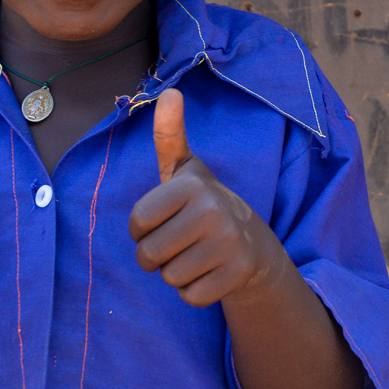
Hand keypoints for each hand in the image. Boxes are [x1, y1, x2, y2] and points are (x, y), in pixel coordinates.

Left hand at [129, 89, 289, 306]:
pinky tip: (210, 272)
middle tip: (181, 242)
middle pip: (149, 255)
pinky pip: (190, 296)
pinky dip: (194, 291)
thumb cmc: (203, 205)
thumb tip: (170, 92)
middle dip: (156, 256)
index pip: (137, 223)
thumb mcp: (184, 171)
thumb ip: (169, 135)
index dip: (142, 228)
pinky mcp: (238, 274)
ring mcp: (230, 243)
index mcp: (193, 185)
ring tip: (197, 255)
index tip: (164, 219)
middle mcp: (214, 210)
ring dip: (176, 273)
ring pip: (169, 278)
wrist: (252, 243)